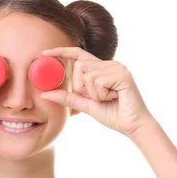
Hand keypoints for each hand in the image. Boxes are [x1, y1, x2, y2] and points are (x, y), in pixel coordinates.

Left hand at [40, 47, 154, 136]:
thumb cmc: (113, 114)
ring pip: (87, 75)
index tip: (44, 52)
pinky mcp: (122, 74)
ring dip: (93, 94)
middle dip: (81, 87)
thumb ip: (67, 98)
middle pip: (79, 66)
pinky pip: (98, 82)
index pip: (78, 54)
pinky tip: (115, 98)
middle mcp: (109, 64)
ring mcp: (117, 67)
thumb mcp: (85, 105)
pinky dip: (102, 95)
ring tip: (108, 98)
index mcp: (101, 68)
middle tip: (98, 98)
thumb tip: (45, 94)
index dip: (61, 51)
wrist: (133, 126)